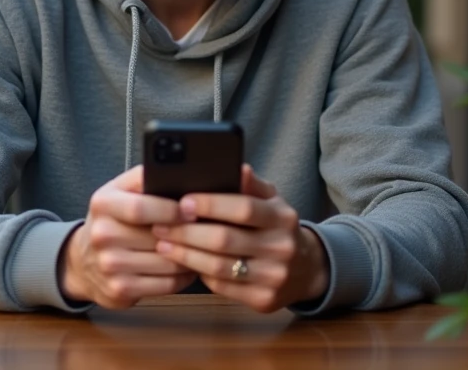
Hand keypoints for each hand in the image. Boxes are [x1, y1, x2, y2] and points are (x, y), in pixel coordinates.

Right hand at [58, 165, 197, 308]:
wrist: (83, 261)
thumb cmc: (114, 220)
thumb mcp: (121, 191)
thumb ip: (146, 180)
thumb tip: (184, 173)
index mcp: (103, 203)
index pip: (140, 207)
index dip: (171, 210)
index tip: (193, 210)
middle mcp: (101, 234)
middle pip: (157, 237)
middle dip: (187, 235)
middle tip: (209, 231)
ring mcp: (109, 265)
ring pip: (166, 263)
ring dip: (190, 257)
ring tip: (204, 248)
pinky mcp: (119, 289)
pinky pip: (165, 285)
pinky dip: (183, 277)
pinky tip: (189, 267)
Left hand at [152, 165, 329, 312]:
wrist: (306, 269)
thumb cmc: (277, 227)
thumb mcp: (272, 200)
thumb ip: (252, 184)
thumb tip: (236, 166)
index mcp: (283, 217)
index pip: (243, 208)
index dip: (210, 205)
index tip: (182, 202)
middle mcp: (282, 247)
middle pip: (225, 240)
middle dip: (187, 232)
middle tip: (160, 225)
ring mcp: (274, 277)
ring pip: (219, 267)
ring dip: (186, 255)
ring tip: (163, 243)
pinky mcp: (263, 301)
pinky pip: (222, 287)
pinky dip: (199, 274)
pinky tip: (184, 262)